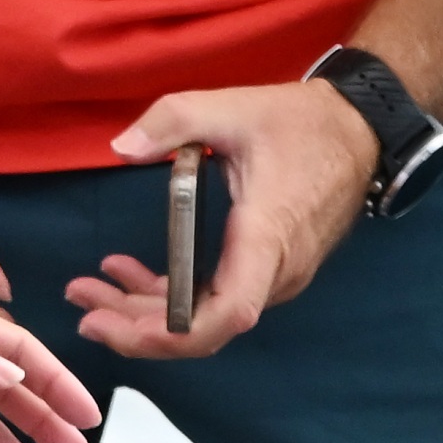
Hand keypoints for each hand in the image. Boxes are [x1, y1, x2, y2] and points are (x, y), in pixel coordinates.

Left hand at [65, 79, 384, 362]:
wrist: (361, 130)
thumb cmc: (305, 123)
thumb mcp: (234, 108)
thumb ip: (175, 120)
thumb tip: (122, 145)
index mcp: (267, 237)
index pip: (226, 314)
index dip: (171, 334)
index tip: (116, 325)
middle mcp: (276, 271)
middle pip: (203, 329)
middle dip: (136, 327)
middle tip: (82, 308)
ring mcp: (276, 277)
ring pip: (204, 318)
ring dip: (146, 311)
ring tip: (92, 289)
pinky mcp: (269, 272)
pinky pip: (214, 300)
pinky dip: (170, 296)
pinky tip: (130, 276)